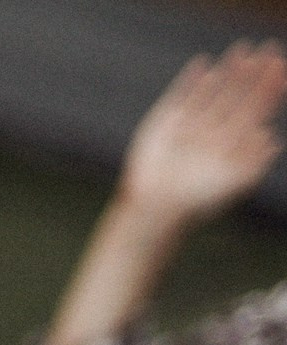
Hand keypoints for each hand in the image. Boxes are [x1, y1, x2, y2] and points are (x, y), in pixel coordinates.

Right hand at [120, 41, 286, 228]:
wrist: (155, 209)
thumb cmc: (195, 205)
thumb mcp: (231, 187)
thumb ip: (252, 166)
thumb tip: (272, 141)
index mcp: (234, 142)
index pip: (257, 108)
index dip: (270, 88)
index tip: (280, 66)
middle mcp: (215, 129)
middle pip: (240, 95)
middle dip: (253, 73)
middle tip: (268, 49)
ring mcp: (191, 124)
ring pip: (215, 90)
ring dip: (229, 70)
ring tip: (242, 49)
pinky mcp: (165, 122)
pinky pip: (181, 95)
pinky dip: (191, 80)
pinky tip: (203, 63)